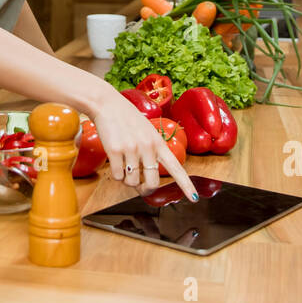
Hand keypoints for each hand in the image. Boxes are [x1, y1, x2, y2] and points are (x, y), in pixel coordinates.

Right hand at [85, 83, 196, 200]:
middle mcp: (147, 147)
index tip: (194, 198)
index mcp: (159, 143)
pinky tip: (115, 161)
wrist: (107, 104)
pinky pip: (118, 176)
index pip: (176, 168)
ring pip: (132, 182)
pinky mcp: (114, 150)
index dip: (185, 185)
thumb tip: (144, 180)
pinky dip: (116, 175)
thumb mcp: (147, 132)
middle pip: (152, 183)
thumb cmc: (128, 120)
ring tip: (124, 166)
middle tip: (140, 187)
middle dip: (146, 189)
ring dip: (127, 180)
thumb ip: (151, 153)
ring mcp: (131, 149)